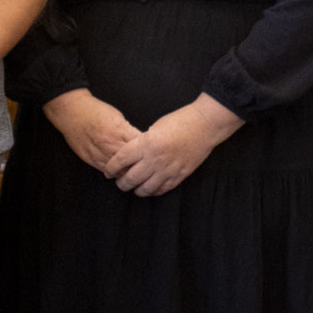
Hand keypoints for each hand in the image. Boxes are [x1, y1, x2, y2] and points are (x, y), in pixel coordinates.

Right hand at [43, 89, 140, 172]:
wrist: (71, 112)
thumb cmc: (95, 111)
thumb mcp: (117, 116)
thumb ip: (128, 130)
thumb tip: (141, 140)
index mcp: (119, 131)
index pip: (139, 146)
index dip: (148, 151)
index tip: (153, 153)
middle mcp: (110, 144)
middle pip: (131, 162)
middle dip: (140, 164)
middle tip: (148, 166)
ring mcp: (100, 153)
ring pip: (120, 170)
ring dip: (128, 172)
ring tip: (137, 173)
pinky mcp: (91, 159)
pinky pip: (106, 170)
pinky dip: (115, 173)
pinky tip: (121, 172)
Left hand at [105, 94, 242, 196]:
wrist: (204, 125)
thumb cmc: (180, 121)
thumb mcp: (155, 127)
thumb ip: (143, 142)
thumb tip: (134, 155)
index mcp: (146, 144)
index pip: (121, 161)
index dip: (111, 169)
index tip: (107, 172)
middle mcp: (155, 159)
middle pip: (130, 179)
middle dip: (121, 183)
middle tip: (119, 182)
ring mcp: (168, 170)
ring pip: (146, 189)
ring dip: (137, 190)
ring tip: (134, 188)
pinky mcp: (180, 175)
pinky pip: (163, 189)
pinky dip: (154, 191)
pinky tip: (151, 188)